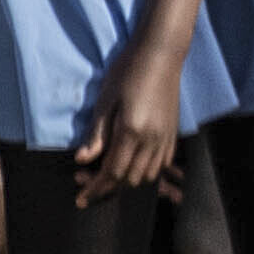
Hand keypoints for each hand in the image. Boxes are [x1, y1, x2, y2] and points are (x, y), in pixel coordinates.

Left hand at [75, 47, 185, 200]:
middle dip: (108, 187)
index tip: (80, 198)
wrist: (161, 55)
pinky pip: (161, 164)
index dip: (95, 189)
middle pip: (130, 179)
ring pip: (148, 175)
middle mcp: (152, 139)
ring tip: (108, 175)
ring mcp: (166, 137)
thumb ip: (97, 134)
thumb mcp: (105, 101)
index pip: (112, 172)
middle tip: (86, 180)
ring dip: (127, 181)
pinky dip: (146, 172)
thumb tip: (82, 160)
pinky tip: (131, 164)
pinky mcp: (173, 133)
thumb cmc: (128, 72)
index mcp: (131, 131)